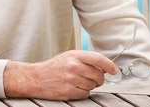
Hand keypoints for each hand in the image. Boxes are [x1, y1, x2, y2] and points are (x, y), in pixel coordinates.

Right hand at [3, 50, 117, 99]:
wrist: (35, 78)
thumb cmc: (53, 68)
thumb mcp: (68, 57)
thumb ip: (85, 60)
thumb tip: (104, 69)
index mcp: (73, 55)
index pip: (98, 59)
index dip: (109, 66)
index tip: (113, 71)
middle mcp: (73, 66)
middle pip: (98, 75)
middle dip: (98, 79)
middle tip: (91, 78)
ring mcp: (71, 79)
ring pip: (93, 86)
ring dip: (89, 86)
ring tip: (77, 82)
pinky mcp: (69, 91)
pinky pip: (86, 94)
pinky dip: (82, 92)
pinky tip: (73, 88)